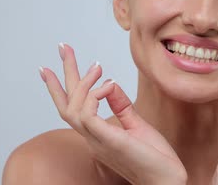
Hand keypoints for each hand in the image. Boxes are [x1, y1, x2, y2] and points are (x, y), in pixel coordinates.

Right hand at [39, 43, 186, 184]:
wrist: (167, 180)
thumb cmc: (155, 158)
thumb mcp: (136, 125)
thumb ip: (121, 106)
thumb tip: (109, 84)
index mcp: (96, 135)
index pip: (72, 108)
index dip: (60, 87)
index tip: (51, 66)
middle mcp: (92, 138)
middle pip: (66, 104)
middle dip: (63, 74)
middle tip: (63, 47)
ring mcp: (97, 141)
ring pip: (73, 109)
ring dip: (82, 83)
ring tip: (97, 66)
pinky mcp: (109, 141)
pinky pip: (88, 115)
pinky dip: (93, 96)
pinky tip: (106, 85)